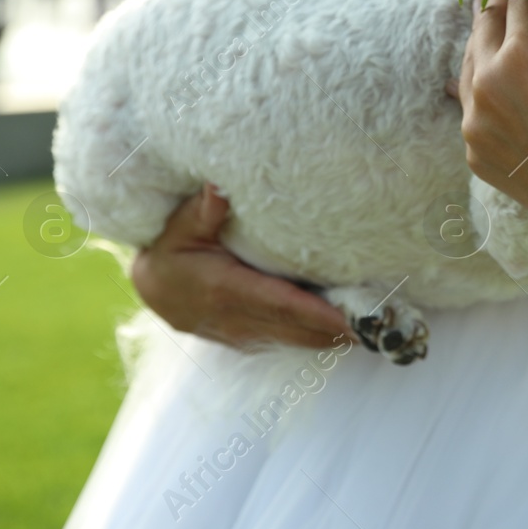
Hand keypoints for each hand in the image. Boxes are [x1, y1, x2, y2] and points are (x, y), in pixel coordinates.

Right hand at [130, 185, 353, 348]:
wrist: (151, 284)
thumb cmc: (170, 246)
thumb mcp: (181, 224)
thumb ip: (203, 210)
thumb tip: (217, 187)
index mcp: (220, 289)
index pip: (276, 304)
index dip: (313, 313)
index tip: (347, 318)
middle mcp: (230, 319)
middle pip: (290, 327)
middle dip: (332, 329)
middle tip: (376, 327)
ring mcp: (235, 334)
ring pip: (289, 339)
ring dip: (326, 339)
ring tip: (367, 333)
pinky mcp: (241, 340)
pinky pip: (281, 341)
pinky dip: (309, 339)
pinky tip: (337, 336)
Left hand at [452, 0, 527, 257]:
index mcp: (522, 53)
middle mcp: (487, 82)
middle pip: (484, 24)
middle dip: (500, 6)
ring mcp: (474, 122)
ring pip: (469, 65)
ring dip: (486, 44)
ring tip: (500, 32)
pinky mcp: (474, 153)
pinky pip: (473, 108)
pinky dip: (485, 89)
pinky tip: (499, 85)